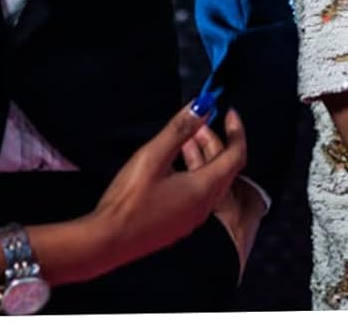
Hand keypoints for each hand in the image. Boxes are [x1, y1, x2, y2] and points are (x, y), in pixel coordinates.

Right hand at [88, 105, 247, 275]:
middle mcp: (203, 205)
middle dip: (215, 139)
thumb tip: (200, 108)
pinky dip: (194, 170)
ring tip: (186, 135)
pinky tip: (173, 162)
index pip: (235, 156)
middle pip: (223, 167)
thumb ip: (179, 130)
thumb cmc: (130, 202)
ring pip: (209, 179)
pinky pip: (197, 191)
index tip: (230, 114)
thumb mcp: (154, 156)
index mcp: (203, 189)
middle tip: (201, 119)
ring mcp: (191, 216)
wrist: (110, 240)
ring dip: (203, 154)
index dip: (236, 132)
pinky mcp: (179, 221)